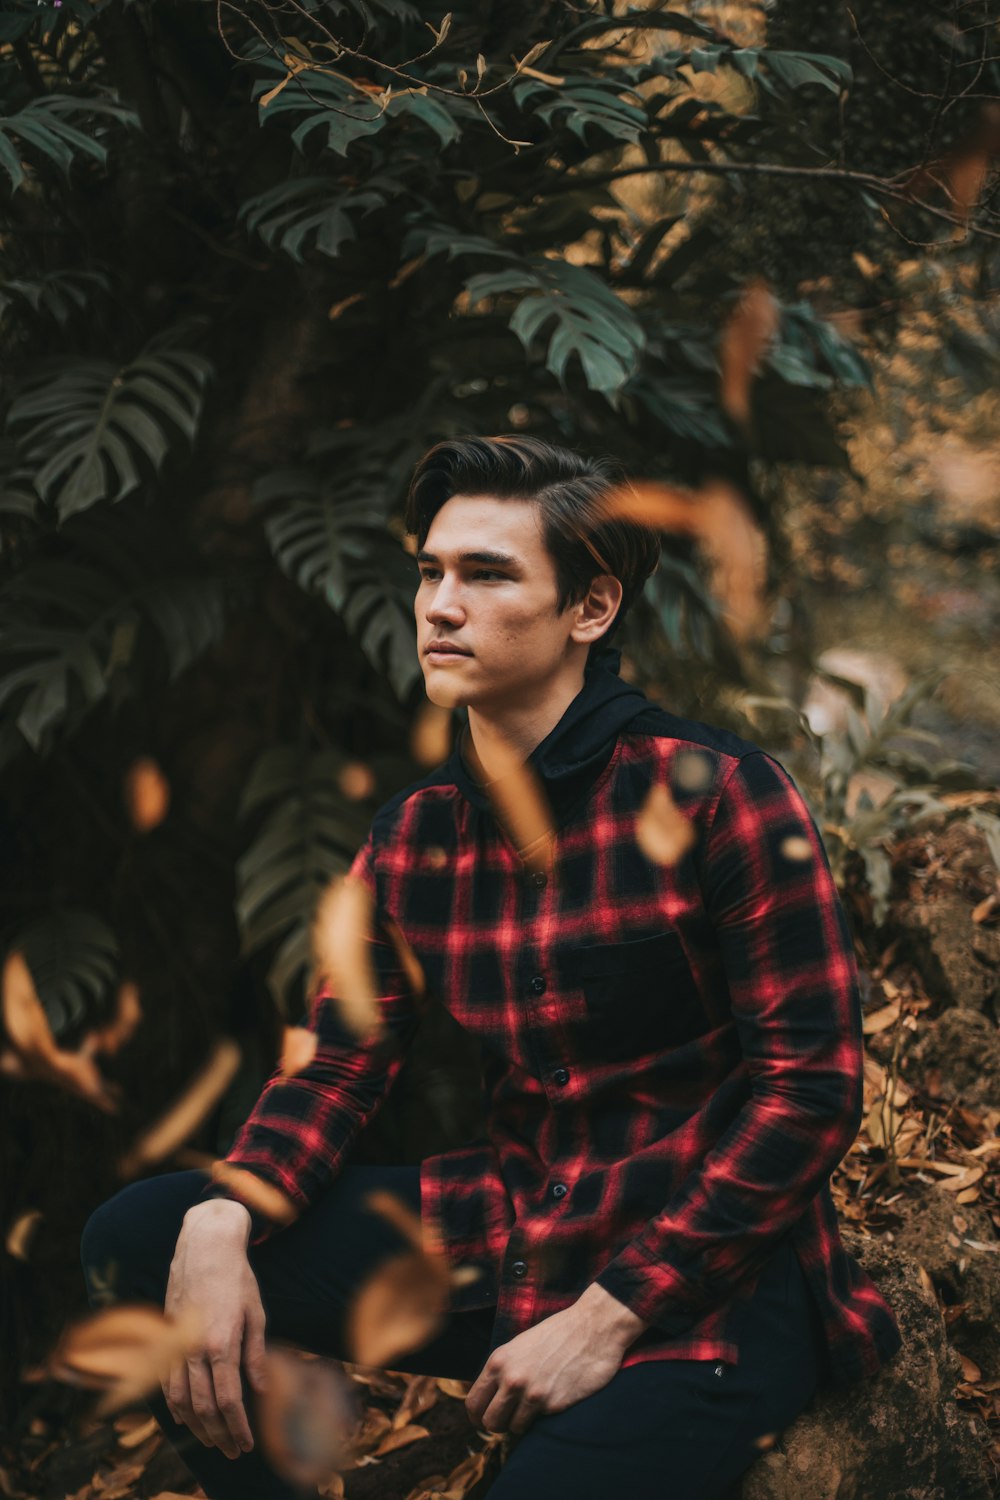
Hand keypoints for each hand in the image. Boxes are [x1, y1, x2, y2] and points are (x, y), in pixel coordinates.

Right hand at [161, 1199, 266, 1459]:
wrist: (204, 1245)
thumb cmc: (236, 1277)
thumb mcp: (256, 1312)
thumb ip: (256, 1354)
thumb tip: (261, 1389)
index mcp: (221, 1343)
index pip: (227, 1400)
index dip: (237, 1426)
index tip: (246, 1443)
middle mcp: (194, 1348)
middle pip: (204, 1407)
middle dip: (219, 1434)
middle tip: (232, 1450)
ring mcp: (176, 1344)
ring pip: (181, 1400)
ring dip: (197, 1426)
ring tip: (213, 1440)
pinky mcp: (166, 1338)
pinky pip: (166, 1382)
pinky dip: (176, 1406)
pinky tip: (187, 1416)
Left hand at [464, 1283, 646, 1436]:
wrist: (592, 1326)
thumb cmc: (556, 1334)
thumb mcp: (519, 1346)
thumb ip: (503, 1370)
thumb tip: (490, 1396)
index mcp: (499, 1361)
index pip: (473, 1403)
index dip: (477, 1415)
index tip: (483, 1419)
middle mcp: (511, 1380)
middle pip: (489, 1422)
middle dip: (498, 1424)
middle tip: (509, 1418)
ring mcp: (532, 1394)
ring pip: (512, 1429)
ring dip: (521, 1423)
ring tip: (532, 1408)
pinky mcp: (554, 1405)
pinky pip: (538, 1425)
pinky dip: (542, 1418)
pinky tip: (552, 1400)